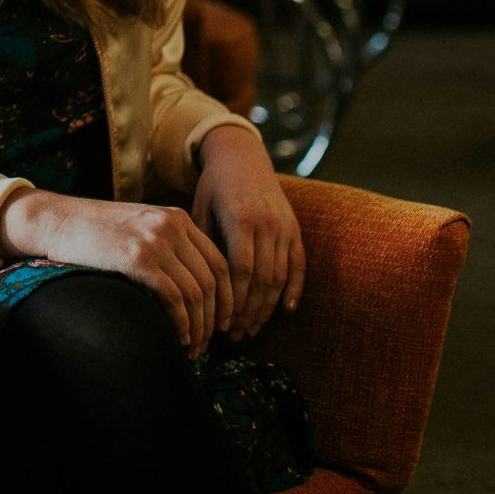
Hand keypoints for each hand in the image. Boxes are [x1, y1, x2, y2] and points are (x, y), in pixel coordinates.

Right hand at [0, 188, 232, 358]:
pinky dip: (181, 323)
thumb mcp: (139, 229)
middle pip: (213, 280)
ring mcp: (155, 241)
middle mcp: (172, 226)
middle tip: (209, 343)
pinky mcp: (137, 258)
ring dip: (198, 327)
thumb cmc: (94, 232)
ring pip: (196, 293)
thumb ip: (168, 248)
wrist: (56, 220)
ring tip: (192, 348)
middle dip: (215, 318)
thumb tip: (192, 293)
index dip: (228, 298)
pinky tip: (177, 338)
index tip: (224, 323)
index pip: (219, 262)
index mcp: (178, 219)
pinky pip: (173, 297)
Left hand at [192, 124, 304, 340]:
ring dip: (267, 307)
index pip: (241, 270)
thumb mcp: (200, 210)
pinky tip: (285, 311)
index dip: (232, 300)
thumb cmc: (213, 187)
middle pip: (263, 279)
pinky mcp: (295, 229)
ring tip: (252, 330)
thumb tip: (194, 289)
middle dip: (249, 312)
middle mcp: (268, 224)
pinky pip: (299, 265)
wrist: (243, 157)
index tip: (221, 323)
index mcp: (241, 219)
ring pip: (281, 276)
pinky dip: (295, 289)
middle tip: (236, 336)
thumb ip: (203, 246)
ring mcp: (285, 227)